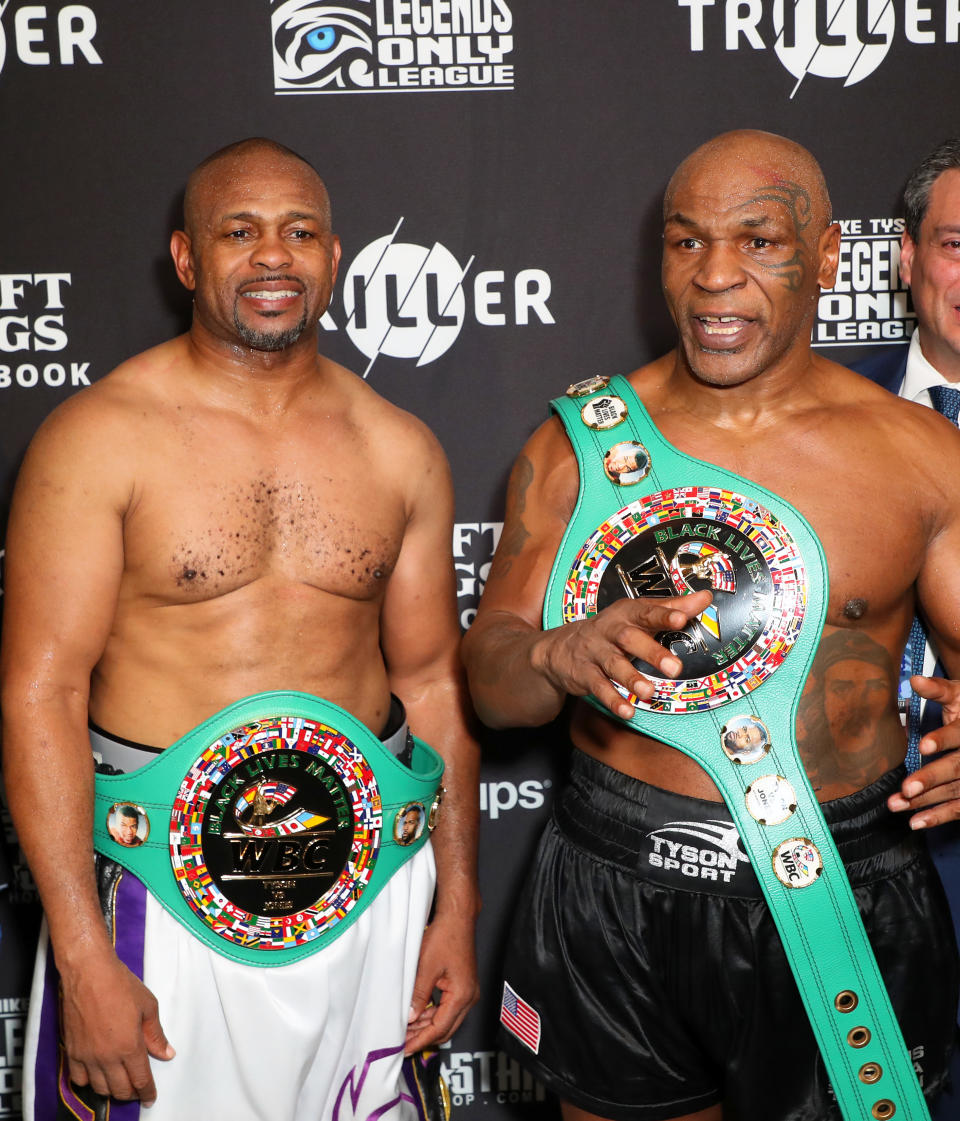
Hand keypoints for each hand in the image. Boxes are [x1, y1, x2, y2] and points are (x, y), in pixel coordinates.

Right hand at [59, 948, 174, 1103]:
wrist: (89, 973)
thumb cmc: (120, 984)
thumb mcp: (148, 1006)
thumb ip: (156, 1035)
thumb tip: (166, 1053)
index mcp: (129, 1047)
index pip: (140, 1081)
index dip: (147, 1093)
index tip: (151, 1099)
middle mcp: (107, 1057)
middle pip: (120, 1090)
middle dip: (131, 1093)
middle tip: (137, 1088)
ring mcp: (87, 1056)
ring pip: (99, 1088)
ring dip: (111, 1089)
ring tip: (119, 1081)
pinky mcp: (72, 1051)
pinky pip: (78, 1079)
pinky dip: (89, 1081)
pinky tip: (97, 1074)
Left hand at [405, 909, 478, 1054]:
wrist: (458, 918)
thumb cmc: (446, 936)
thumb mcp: (427, 967)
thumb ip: (419, 995)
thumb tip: (410, 1018)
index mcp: (462, 995)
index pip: (439, 1028)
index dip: (421, 1040)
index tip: (406, 1049)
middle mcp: (469, 996)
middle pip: (446, 1028)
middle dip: (424, 1037)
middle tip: (403, 1043)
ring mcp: (468, 991)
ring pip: (446, 1019)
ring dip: (427, 1026)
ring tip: (407, 1031)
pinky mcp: (463, 985)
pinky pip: (448, 1007)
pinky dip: (432, 1014)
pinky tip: (418, 1014)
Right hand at [531, 590, 712, 719]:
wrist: (560, 648)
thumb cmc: (610, 631)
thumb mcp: (638, 615)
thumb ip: (672, 608)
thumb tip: (704, 598)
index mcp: (626, 614)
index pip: (646, 611)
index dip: (664, 615)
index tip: (682, 618)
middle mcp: (610, 631)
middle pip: (629, 638)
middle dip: (651, 652)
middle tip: (674, 667)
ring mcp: (595, 653)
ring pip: (613, 664)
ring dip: (631, 679)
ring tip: (649, 692)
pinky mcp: (584, 674)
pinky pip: (598, 687)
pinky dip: (612, 700)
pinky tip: (627, 711)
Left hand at [887, 675, 959, 827]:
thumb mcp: (959, 694)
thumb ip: (938, 689)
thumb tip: (914, 679)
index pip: (958, 734)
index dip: (942, 739)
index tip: (922, 745)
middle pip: (956, 768)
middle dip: (931, 778)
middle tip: (906, 788)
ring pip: (954, 791)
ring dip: (926, 801)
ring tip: (897, 805)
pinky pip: (959, 808)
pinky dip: (938, 816)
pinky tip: (916, 821)